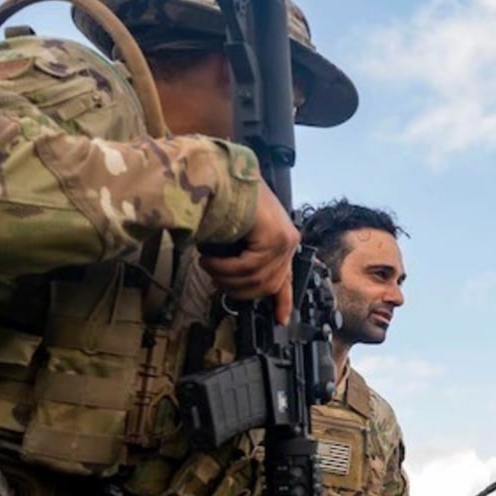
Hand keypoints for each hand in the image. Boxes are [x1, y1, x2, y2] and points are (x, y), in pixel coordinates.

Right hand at [201, 186, 298, 324]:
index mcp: (282, 244)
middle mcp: (288, 243)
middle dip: (236, 289)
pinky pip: (248, 267)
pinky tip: (210, 259)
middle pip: (266, 286)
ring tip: (207, 264)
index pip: (287, 280)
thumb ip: (245, 258)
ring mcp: (285, 241)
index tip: (281, 320)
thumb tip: (238, 285)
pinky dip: (225, 268)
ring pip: (255, 279)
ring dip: (225, 277)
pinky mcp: (276, 238)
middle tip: (213, 277)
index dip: (283, 302)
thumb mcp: (237, 238)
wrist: (224, 174)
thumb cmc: (226, 202)